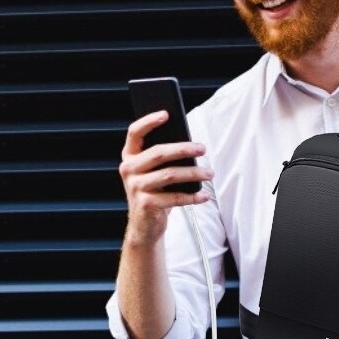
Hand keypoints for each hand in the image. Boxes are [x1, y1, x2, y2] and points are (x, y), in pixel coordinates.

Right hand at [119, 111, 213, 243]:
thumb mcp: (155, 172)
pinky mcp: (145, 204)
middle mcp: (128, 170)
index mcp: (130, 157)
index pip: (135, 133)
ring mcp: (135, 187)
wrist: (144, 225)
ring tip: (210, 173)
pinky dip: (192, 197)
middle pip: (158, 153)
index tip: (167, 114)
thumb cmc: (155, 192)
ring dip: (194, 173)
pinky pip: (174, 198)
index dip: (149, 122)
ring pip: (170, 175)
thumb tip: (190, 145)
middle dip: (184, 149)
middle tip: (202, 148)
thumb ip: (164, 157)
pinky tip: (204, 195)